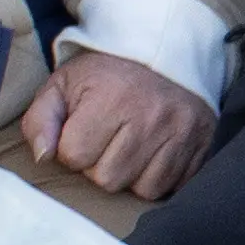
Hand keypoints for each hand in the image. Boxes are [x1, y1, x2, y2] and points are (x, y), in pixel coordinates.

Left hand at [26, 46, 216, 203]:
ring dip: (131, 176)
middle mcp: (151, 117)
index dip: (72, 149)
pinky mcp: (203, 145)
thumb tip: (43, 157)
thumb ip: (40, 120)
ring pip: (143, 189)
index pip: (75, 156)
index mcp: (111, 98)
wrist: (165, 55)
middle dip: (101, 166)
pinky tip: (154, 155)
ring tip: (130, 149)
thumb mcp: (63, 84)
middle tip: (107, 141)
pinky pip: (174, 187)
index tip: (82, 131)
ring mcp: (182, 133)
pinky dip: (160, 177)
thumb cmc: (107, 76)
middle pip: (108, 179)